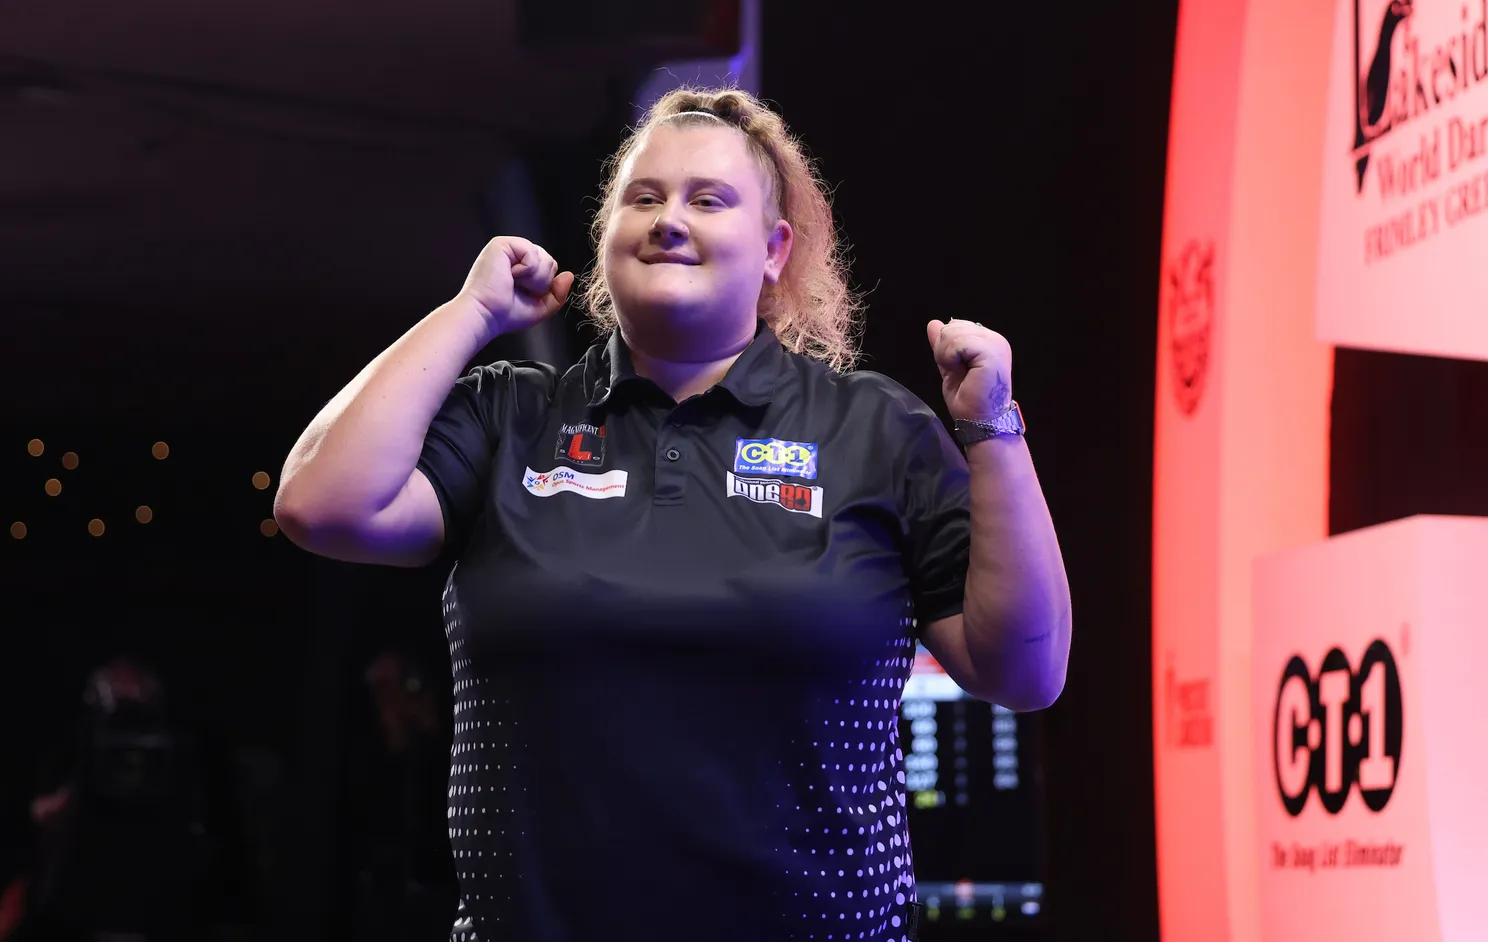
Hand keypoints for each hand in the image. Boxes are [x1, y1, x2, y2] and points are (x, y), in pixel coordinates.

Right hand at [456, 236, 574, 337]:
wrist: (486, 315)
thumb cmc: (506, 314)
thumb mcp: (540, 307)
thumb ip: (558, 293)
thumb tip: (569, 275)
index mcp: (522, 268)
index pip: (550, 269)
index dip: (544, 286)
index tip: (524, 295)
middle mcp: (515, 256)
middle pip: (550, 262)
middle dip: (541, 282)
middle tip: (519, 289)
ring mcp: (509, 248)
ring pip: (544, 257)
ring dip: (534, 278)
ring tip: (513, 282)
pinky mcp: (502, 244)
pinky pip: (532, 252)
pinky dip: (526, 269)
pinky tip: (510, 275)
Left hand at [926, 318, 1014, 421]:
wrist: (980, 420)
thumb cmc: (968, 399)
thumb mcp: (950, 366)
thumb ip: (943, 345)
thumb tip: (933, 323)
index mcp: (987, 340)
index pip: (956, 325)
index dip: (947, 345)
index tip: (955, 366)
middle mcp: (994, 338)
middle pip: (953, 326)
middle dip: (945, 349)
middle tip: (957, 371)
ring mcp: (995, 343)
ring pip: (953, 332)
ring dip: (947, 354)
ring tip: (959, 372)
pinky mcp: (991, 352)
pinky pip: (958, 342)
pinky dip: (950, 357)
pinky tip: (959, 370)